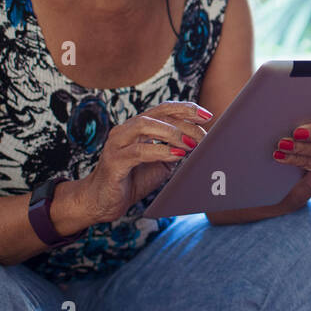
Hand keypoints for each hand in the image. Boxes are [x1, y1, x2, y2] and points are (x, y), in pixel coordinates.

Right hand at [77, 101, 213, 223]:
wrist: (104, 202)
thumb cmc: (133, 180)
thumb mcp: (161, 163)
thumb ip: (176, 151)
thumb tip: (201, 144)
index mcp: (137, 127)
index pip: (163, 109)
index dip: (185, 109)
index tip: (207, 115)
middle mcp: (125, 130)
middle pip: (157, 115)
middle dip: (184, 122)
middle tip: (203, 135)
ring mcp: (117, 143)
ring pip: (144, 125)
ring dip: (171, 133)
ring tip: (190, 143)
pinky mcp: (114, 161)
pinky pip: (138, 151)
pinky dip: (160, 151)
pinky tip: (176, 156)